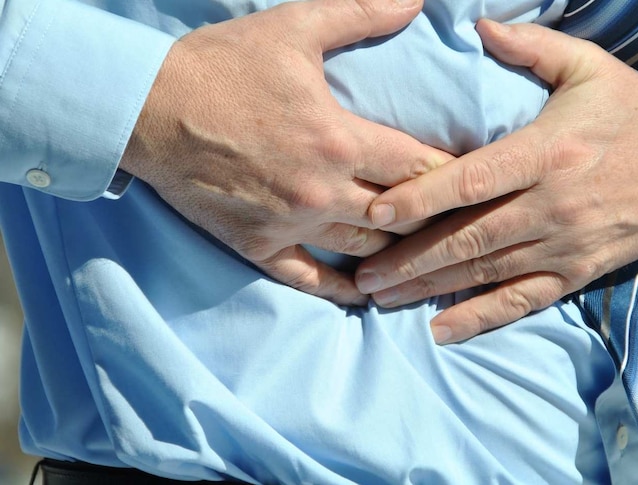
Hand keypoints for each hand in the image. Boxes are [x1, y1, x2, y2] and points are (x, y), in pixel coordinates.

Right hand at [120, 0, 449, 304]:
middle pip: (401, 214)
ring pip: (366, 250)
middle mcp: (322, 191)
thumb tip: (415, 0)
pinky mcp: (259, 246)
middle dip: (433, 215)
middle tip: (458, 217)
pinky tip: (368, 294)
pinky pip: (310, 280)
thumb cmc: (222, 66)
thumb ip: (361, 13)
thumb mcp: (295, 27)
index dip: (453, 173)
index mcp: (339, 140)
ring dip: (398, 251)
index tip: (475, 177)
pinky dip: (344, 290)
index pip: (418, 166)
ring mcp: (291, 224)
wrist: (147, 107)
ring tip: (425, 250)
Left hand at [355, 20, 637, 341]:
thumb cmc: (634, 115)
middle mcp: (553, 205)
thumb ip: (533, 48)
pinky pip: (523, 301)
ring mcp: (565, 245)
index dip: (421, 198)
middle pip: (469, 237)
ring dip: (430, 288)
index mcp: (549, 151)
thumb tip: (478, 25)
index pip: (474, 180)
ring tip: (380, 298)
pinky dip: (481, 317)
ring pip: (486, 272)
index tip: (376, 213)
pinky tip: (441, 331)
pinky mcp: (577, 272)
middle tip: (360, 273)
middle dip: (410, 258)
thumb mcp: (592, 67)